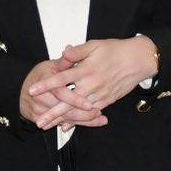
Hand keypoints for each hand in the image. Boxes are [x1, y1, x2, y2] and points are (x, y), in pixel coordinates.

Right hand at [21, 57, 105, 130]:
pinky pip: (62, 124)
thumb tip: (70, 50)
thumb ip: (63, 61)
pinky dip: (77, 124)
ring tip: (99, 118)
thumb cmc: (38, 77)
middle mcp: (41, 98)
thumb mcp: (50, 66)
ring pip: (65, 119)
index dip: (74, 99)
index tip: (88, 103)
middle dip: (82, 113)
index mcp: (44, 81)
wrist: (20, 92)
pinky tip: (91, 123)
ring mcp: (40, 111)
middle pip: (63, 110)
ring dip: (83, 120)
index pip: (60, 93)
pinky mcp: (42, 120)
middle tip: (97, 111)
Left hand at [37, 37, 157, 126]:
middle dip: (52, 113)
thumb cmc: (116, 50)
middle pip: (68, 101)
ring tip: (50, 125)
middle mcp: (92, 84)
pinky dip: (79, 120)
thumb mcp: (95, 45)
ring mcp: (100, 94)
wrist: (138, 60)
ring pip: (79, 111)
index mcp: (86, 69)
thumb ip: (78, 51)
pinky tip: (68, 125)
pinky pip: (91, 113)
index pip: (61, 78)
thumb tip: (64, 52)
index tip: (32, 90)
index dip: (46, 85)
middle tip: (39, 121)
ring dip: (63, 119)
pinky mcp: (107, 100)